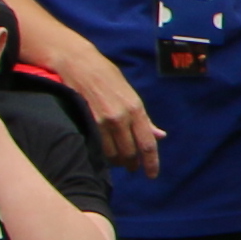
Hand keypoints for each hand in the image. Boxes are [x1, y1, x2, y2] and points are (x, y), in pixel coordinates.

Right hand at [55, 46, 157, 172]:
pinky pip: (97, 147)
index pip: (147, 144)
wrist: (79, 64)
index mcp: (136, 109)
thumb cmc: (107, 77)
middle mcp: (121, 117)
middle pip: (130, 153)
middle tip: (132, 167)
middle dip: (132, 164)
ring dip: (117, 161)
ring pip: (112, 153)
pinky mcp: (87, 121)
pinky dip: (103, 154)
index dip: (151, 163)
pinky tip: (105, 153)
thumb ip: (145, 118)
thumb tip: (160, 136)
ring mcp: (103, 120)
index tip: (151, 175)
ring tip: (119, 161)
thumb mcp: (131, 95)